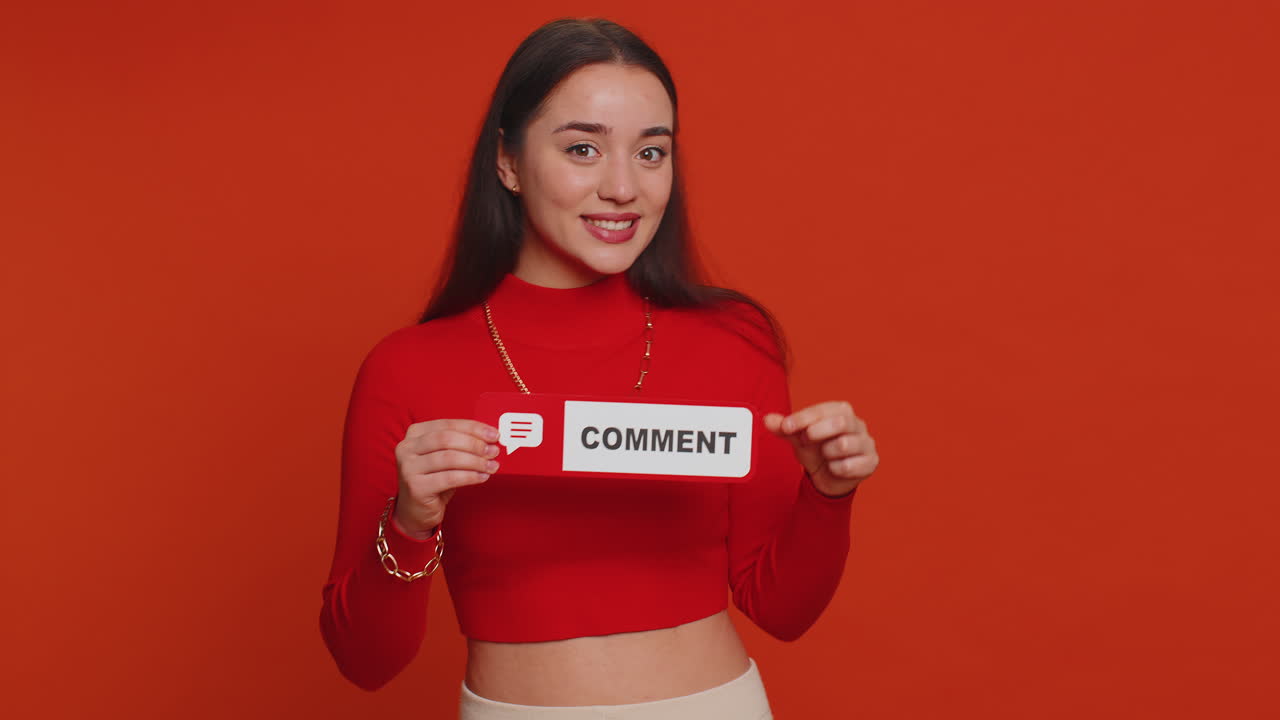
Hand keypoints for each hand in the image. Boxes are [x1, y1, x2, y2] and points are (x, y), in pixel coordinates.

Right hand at [392, 419, 501, 538]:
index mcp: (415, 433)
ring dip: (475, 461)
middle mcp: (406, 448)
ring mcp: (408, 468)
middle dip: (475, 444)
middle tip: (493, 451)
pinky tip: (482, 477)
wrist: (416, 511)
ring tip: (491, 466)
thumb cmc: (434, 480)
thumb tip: (491, 438)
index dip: (473, 428)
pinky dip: (470, 476)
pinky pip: (449, 478)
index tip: (494, 434)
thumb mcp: (445, 457)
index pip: (448, 424)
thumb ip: (462, 444)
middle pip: (447, 439)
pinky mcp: (416, 487)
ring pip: (449, 458)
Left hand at [764, 401, 878, 496]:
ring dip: (826, 453)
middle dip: (817, 432)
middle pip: (841, 422)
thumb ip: (784, 428)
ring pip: (844, 445)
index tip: (786, 426)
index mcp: (841, 411)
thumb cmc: (816, 451)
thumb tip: (767, 419)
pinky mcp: (872, 462)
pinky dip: (836, 469)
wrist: (828, 478)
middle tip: (805, 441)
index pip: (824, 409)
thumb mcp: (798, 439)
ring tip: (825, 456)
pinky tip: (834, 468)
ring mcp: (867, 443)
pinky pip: (849, 466)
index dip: (803, 417)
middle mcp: (858, 424)